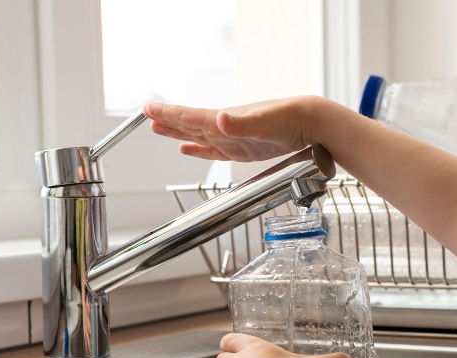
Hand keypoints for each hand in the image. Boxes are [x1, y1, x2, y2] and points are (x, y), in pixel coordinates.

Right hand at [143, 97, 325, 162]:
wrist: (309, 124)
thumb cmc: (289, 118)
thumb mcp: (264, 122)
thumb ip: (240, 124)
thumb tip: (219, 119)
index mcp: (225, 120)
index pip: (190, 116)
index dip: (168, 115)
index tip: (148, 110)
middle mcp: (225, 128)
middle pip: (189, 124)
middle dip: (168, 122)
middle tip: (147, 117)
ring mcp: (232, 139)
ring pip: (198, 136)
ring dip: (178, 134)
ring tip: (159, 130)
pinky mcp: (242, 150)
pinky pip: (214, 150)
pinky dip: (199, 149)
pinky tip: (188, 149)